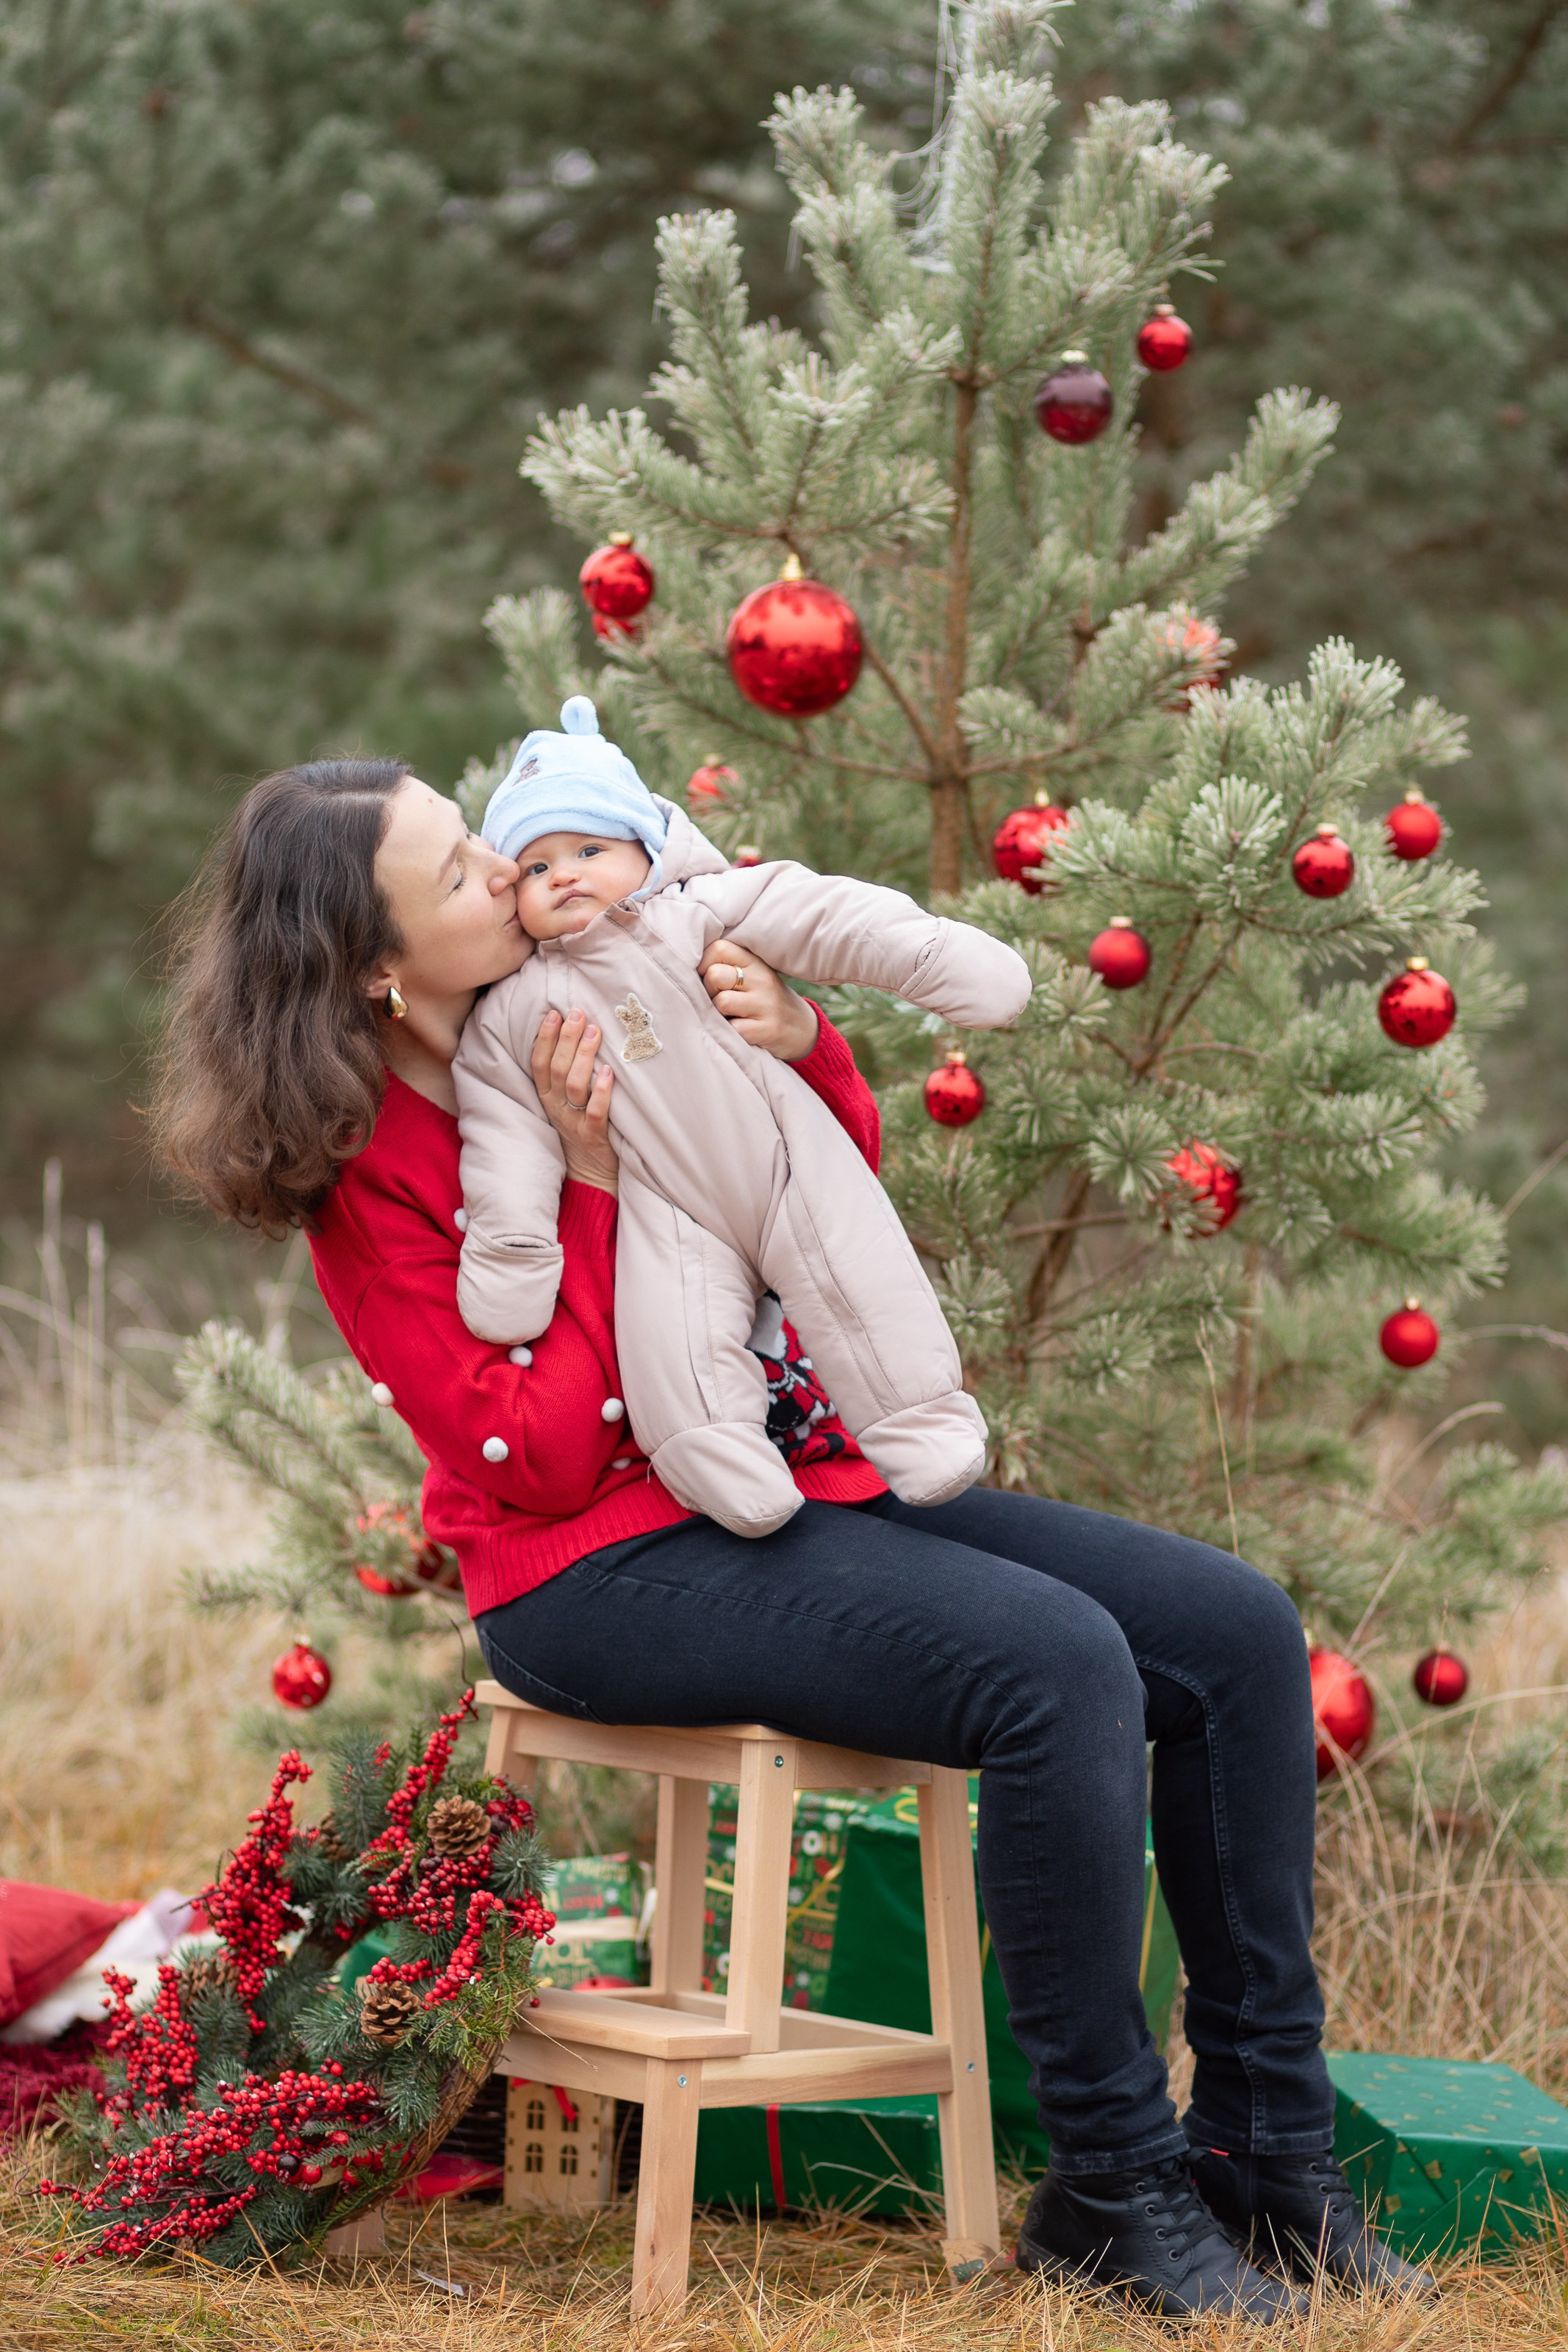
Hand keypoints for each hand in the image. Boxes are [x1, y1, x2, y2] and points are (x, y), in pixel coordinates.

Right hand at [531, 1009, 617, 1193]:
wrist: (590, 1175)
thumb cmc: (580, 1128)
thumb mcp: (565, 1101)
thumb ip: (566, 1073)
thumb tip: (577, 1032)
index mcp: (547, 1097)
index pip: (539, 1063)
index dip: (545, 1037)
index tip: (555, 1013)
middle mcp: (557, 1108)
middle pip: (557, 1069)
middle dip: (567, 1039)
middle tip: (579, 1014)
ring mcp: (574, 1123)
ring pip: (574, 1086)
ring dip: (584, 1056)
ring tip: (595, 1032)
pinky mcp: (594, 1137)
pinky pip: (595, 1112)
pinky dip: (601, 1091)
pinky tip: (609, 1072)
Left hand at [700, 940, 819, 1061]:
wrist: (802, 1030)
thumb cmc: (764, 1000)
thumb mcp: (753, 975)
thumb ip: (727, 965)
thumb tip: (686, 965)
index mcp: (755, 962)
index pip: (718, 948)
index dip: (704, 963)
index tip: (707, 977)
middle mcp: (762, 979)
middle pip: (714, 975)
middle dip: (708, 990)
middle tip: (718, 999)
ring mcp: (766, 1005)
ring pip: (721, 1002)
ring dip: (718, 1013)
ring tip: (729, 1015)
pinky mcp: (767, 1029)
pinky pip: (733, 1028)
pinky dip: (729, 1032)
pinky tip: (738, 1030)